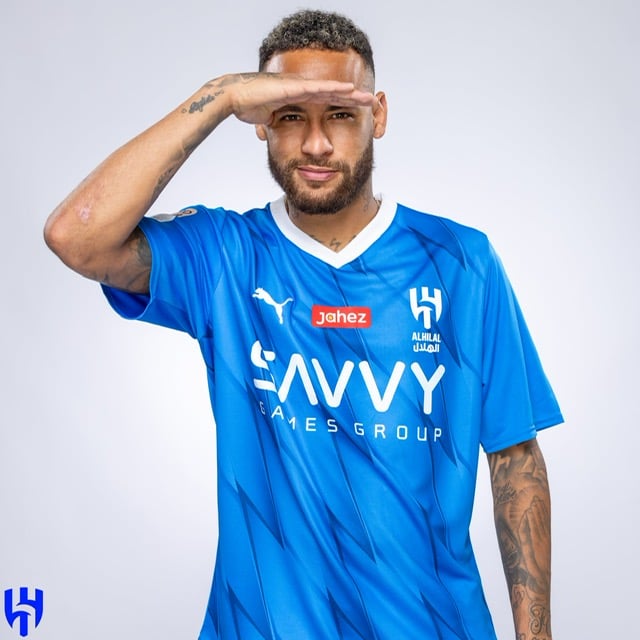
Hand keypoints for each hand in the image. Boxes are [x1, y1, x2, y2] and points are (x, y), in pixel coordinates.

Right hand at [213, 72, 379, 124]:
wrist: (233, 97)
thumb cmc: (248, 106)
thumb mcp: (270, 119)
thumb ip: (277, 123)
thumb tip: (275, 133)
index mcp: (299, 97)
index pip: (327, 102)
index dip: (344, 105)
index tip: (359, 111)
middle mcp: (302, 89)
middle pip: (334, 94)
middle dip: (354, 99)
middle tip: (373, 103)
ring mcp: (299, 86)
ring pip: (331, 90)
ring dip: (351, 93)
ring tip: (369, 97)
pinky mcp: (293, 87)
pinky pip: (318, 89)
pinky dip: (335, 89)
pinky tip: (349, 90)